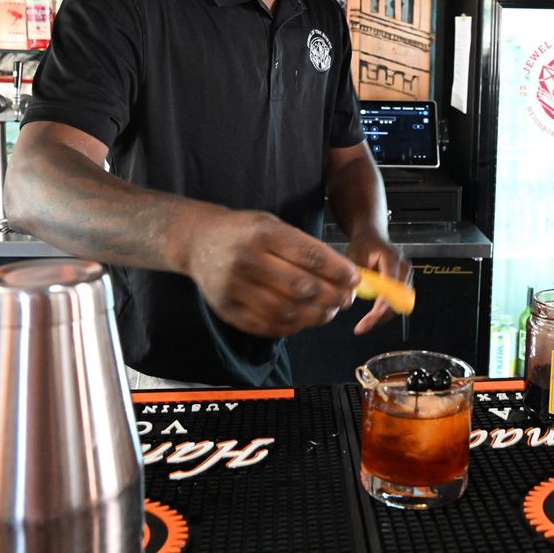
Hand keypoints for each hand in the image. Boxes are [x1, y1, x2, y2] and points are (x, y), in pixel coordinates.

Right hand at [183, 207, 359, 337]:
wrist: (198, 241)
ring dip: (316, 316)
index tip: (355, 278)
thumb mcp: (273, 225)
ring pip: (287, 312)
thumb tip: (344, 274)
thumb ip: (305, 248)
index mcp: (263, 233)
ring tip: (328, 311)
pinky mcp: (227, 310)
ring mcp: (235, 287)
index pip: (310, 256)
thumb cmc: (244, 232)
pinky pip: (267, 326)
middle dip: (332, 296)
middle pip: (302, 288)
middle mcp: (247, 260)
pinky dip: (292, 327)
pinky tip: (303, 319)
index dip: (338, 271)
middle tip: (346, 298)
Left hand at [346, 232, 410, 334]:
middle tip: (363, 327)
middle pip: (398, 298)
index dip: (382, 304)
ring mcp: (406, 276)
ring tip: (364, 325)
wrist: (372, 237)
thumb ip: (353, 276)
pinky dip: (385, 312)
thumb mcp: (353, 256)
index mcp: (392, 258)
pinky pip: (398, 302)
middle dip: (381, 315)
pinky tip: (371, 318)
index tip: (368, 319)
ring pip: (400, 304)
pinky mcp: (404, 284)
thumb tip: (350, 298)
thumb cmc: (362, 245)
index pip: (391, 285)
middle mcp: (404, 268)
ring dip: (383, 316)